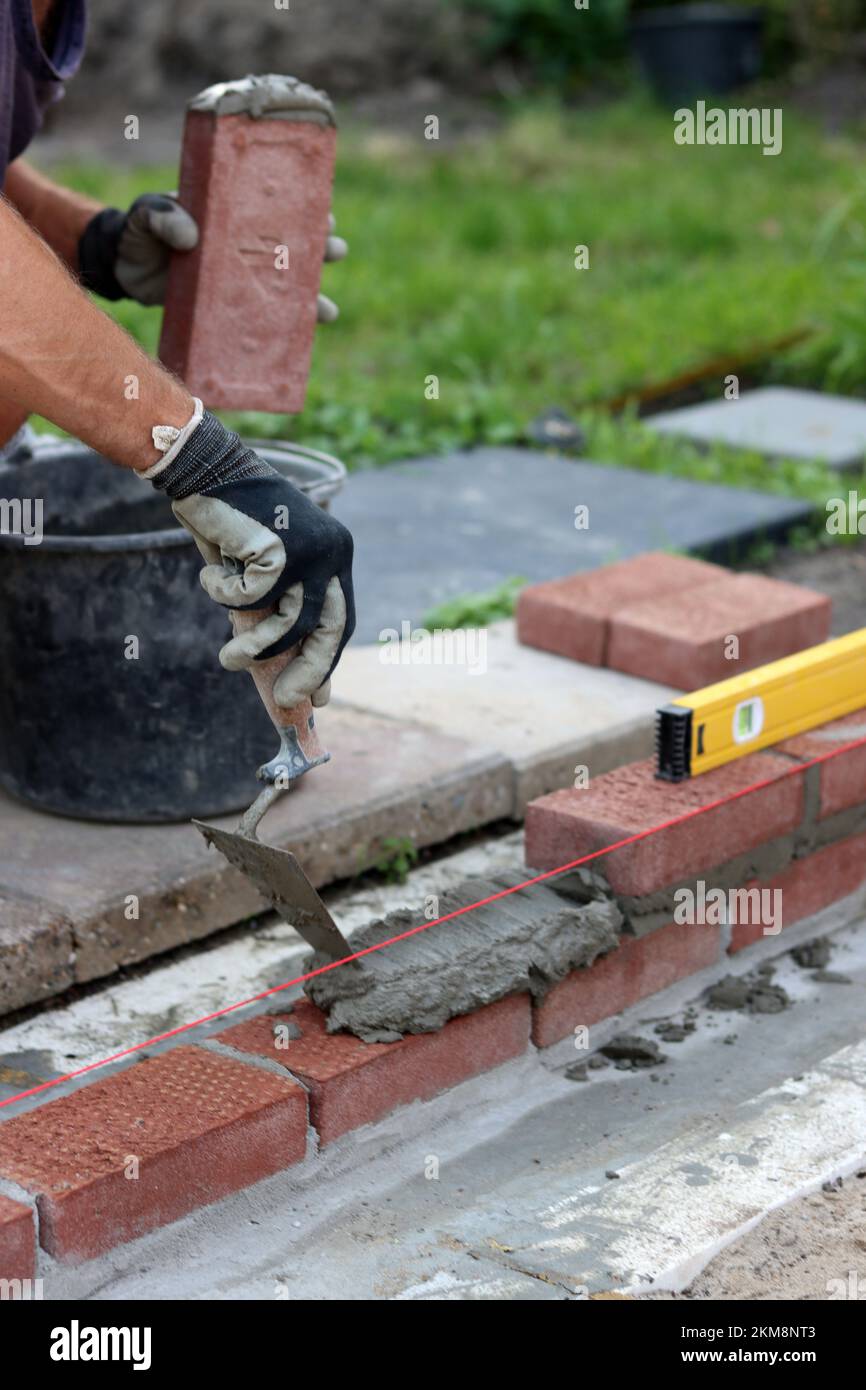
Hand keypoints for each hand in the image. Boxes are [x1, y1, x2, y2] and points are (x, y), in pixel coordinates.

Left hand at [79, 195, 347, 318]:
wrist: (122, 270)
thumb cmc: (138, 233)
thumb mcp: (146, 215)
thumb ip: (162, 217)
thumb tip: (190, 234)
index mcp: (233, 215)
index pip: (277, 209)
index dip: (306, 211)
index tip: (326, 216)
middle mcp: (243, 247)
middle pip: (293, 247)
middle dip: (320, 250)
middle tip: (335, 252)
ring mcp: (238, 280)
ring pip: (284, 288)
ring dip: (309, 299)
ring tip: (328, 312)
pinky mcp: (227, 309)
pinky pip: (260, 320)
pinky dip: (280, 331)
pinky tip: (298, 341)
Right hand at [147, 410, 354, 707]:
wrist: (206, 467)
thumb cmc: (230, 520)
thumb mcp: (263, 570)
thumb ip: (278, 609)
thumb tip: (284, 669)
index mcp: (337, 555)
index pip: (340, 619)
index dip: (326, 659)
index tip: (317, 695)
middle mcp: (334, 553)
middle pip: (331, 628)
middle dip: (310, 671)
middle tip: (286, 699)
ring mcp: (312, 551)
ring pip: (293, 623)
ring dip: (257, 648)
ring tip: (228, 661)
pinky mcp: (281, 550)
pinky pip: (249, 598)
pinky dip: (223, 594)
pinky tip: (210, 573)